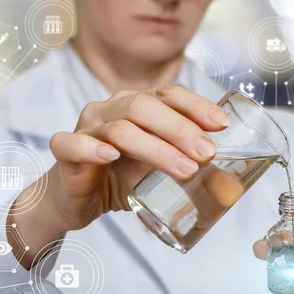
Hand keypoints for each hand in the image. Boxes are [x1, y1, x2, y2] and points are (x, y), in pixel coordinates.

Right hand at [9, 85, 229, 267]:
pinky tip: (111, 157)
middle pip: (146, 106)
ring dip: (156, 148)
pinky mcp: (65, 150)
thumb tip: (228, 184)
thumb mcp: (158, 171)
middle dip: (181, 129)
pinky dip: (92, 148)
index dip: (196, 106)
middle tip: (207, 154)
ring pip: (121, 128)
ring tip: (184, 169)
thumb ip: (185, 167)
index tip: (221, 125)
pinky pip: (74, 144)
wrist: (77, 199)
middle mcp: (111, 108)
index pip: (168, 94)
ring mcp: (87, 127)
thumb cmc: (120, 179)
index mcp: (136, 106)